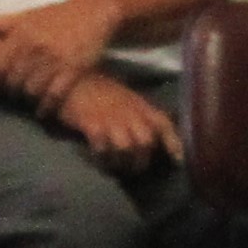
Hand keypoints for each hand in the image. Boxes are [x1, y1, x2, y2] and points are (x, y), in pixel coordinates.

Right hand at [48, 72, 177, 164]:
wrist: (70, 78)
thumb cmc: (98, 89)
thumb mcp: (126, 97)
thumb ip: (140, 113)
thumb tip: (151, 139)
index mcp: (140, 105)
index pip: (163, 123)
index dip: (173, 143)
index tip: (177, 161)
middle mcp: (129, 112)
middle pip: (146, 142)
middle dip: (141, 160)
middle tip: (131, 169)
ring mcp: (111, 118)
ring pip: (126, 148)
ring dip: (121, 162)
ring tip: (113, 166)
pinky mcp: (91, 123)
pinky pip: (102, 147)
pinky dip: (101, 157)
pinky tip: (96, 157)